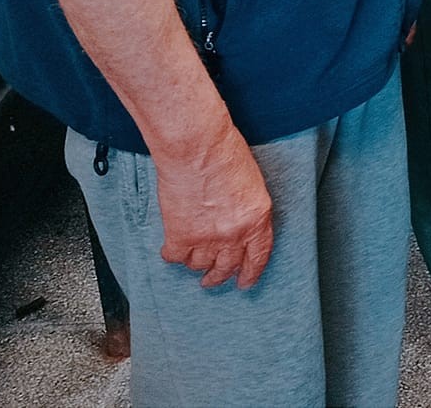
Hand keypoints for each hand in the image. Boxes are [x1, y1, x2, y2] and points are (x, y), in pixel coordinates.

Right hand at [151, 122, 274, 288]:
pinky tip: (171, 249)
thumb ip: (247, 208)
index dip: (251, 272)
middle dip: (220, 276)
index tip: (245, 282)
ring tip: (192, 260)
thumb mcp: (251, 183)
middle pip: (228, 266)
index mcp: (258, 218)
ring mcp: (208, 238)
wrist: (198, 147)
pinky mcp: (181, 237)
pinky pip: (176, 258)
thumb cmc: (224, 153)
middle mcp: (235, 233)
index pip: (258, 255)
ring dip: (196, 263)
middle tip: (212, 280)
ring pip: (200, 265)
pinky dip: (172, 255)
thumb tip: (238, 223)